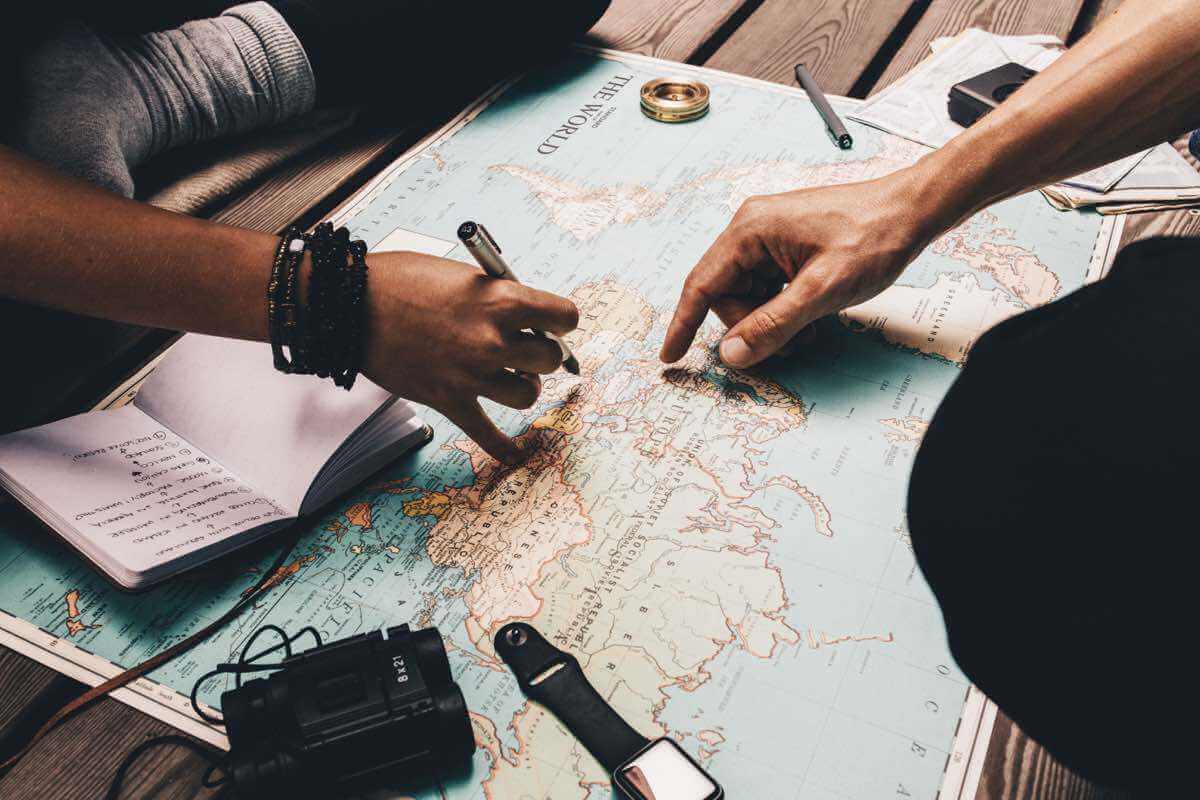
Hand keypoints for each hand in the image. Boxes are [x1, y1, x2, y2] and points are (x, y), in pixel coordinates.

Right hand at [361, 252, 577, 463]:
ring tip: (512, 376)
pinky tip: (515, 454)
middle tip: (529, 348)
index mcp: (501, 300)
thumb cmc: (402, 280)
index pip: (564, 317)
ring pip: (527, 395)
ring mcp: (470, 374)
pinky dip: (502, 447)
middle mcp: (492, 340)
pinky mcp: (448, 400)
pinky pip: (486, 433)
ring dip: (523, 385)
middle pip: (550, 360)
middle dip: (543, 353)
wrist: (349, 305)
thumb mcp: (463, 275)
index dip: (561, 319)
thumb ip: (498, 297)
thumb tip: (527, 320)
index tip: (554, 323)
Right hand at [660, 168, 947, 367]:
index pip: (701, 286)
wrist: (912, 211)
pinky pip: (767, 288)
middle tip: (790, 342)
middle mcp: (751, 229)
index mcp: (749, 231)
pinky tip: (809, 316)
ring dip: (771, 322)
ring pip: (748, 297)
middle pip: (726, 297)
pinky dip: (782, 309)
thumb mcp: (821, 291)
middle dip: (751, 327)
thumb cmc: (872, 238)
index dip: (682, 325)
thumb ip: (772, 325)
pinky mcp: (786, 246)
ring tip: (808, 330)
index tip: (670, 358)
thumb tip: (731, 354)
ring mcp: (769, 237)